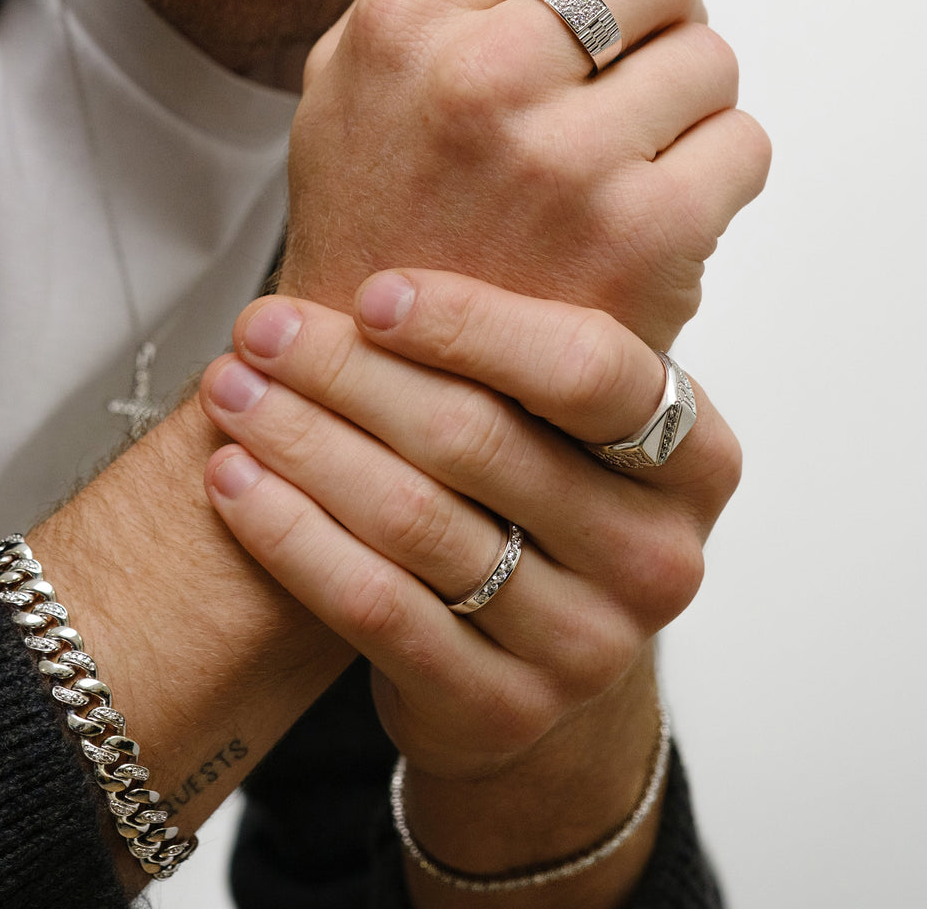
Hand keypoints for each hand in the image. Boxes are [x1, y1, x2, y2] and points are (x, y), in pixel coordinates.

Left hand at [199, 269, 737, 903]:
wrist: (536, 655)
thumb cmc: (538, 508)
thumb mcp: (563, 426)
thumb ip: (518, 350)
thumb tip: (400, 219)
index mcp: (694, 460)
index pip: (587, 368)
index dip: (472, 323)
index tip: (372, 292)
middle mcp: (657, 556)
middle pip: (480, 440)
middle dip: (349, 373)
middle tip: (262, 327)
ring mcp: (588, 645)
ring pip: (415, 521)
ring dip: (303, 443)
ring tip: (232, 390)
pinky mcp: (505, 708)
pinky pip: (376, 608)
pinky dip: (292, 535)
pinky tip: (236, 481)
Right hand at [280, 0, 769, 347]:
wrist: (389, 382)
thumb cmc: (382, 227)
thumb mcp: (354, 76)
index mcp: (403, 24)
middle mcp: (479, 83)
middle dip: (652, 12)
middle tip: (618, 74)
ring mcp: (566, 165)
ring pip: (710, 56)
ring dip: (680, 101)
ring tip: (620, 158)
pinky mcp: (642, 238)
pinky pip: (743, 143)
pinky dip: (712, 171)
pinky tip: (649, 209)